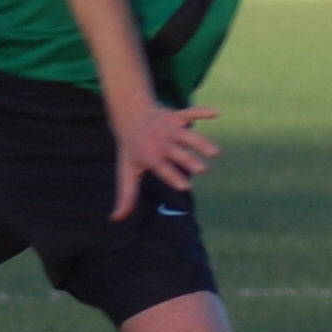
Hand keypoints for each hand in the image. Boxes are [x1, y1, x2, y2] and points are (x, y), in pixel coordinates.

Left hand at [111, 103, 220, 220]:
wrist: (129, 115)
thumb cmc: (132, 150)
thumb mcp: (126, 172)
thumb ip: (126, 196)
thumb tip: (115, 219)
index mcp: (148, 156)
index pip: (161, 168)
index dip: (172, 176)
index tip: (185, 187)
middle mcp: (160, 142)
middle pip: (176, 152)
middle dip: (189, 160)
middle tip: (203, 170)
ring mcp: (169, 128)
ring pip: (186, 135)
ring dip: (200, 142)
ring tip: (215, 153)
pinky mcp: (176, 116)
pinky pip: (189, 112)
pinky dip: (201, 111)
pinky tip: (216, 113)